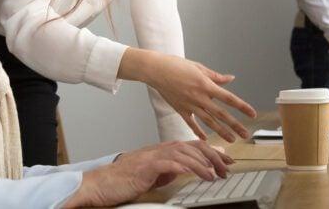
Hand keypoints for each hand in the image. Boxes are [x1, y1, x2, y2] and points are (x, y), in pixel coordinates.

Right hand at [62, 140, 233, 207]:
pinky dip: (188, 167)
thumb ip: (172, 169)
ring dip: (204, 163)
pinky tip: (198, 173)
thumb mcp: (155, 173)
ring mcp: (153, 156)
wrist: (102, 182)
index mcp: (163, 150)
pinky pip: (172, 164)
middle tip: (227, 167)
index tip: (227, 160)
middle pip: (193, 146)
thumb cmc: (125, 179)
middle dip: (213, 155)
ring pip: (185, 153)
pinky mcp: (147, 166)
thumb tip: (190, 169)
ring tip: (215, 173)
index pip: (192, 146)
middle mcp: (160, 149)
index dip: (212, 151)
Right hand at [119, 49, 256, 141]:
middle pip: (221, 114)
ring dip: (221, 131)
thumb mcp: (198, 67)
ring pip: (208, 121)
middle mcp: (199, 97)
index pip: (228, 98)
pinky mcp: (180, 109)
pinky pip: (191, 123)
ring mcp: (189, 105)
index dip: (242, 107)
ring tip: (232, 139)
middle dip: (235, 125)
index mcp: (206, 85)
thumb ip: (215, 76)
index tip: (252, 114)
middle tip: (246, 134)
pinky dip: (198, 131)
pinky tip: (205, 138)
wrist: (155, 70)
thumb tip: (230, 79)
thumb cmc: (176, 65)